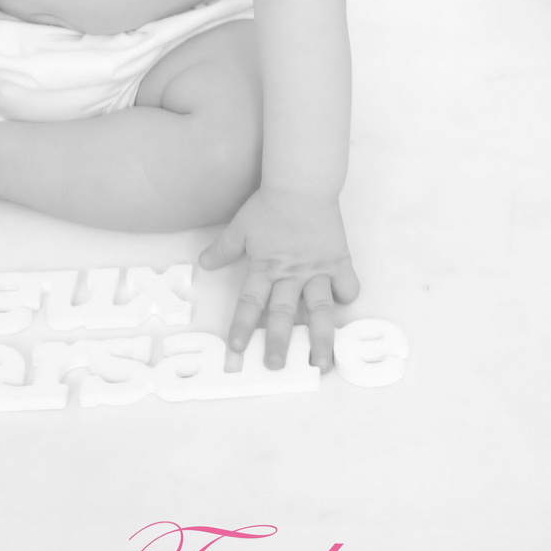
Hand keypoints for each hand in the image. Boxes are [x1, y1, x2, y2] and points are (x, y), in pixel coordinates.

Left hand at [199, 186, 358, 371]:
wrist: (302, 184)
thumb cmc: (270, 204)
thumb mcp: (240, 226)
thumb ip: (223, 248)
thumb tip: (203, 263)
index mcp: (265, 266)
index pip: (251, 302)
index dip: (243, 326)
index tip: (238, 349)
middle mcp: (291, 273)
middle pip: (285, 313)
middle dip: (281, 342)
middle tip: (277, 367)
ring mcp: (318, 269)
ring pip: (320, 310)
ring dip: (321, 338)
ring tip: (322, 364)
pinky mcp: (339, 261)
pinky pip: (347, 286)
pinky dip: (347, 298)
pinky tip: (344, 308)